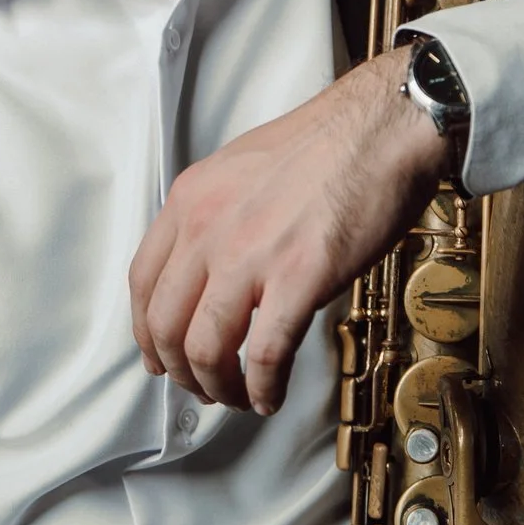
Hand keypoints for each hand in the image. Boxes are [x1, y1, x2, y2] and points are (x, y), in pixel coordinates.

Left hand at [127, 47, 450, 415]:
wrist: (381, 128)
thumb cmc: (328, 144)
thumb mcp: (242, 168)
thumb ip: (216, 216)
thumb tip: (210, 267)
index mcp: (191, 199)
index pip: (142, 282)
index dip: (147, 334)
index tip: (161, 356)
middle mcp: (208, 227)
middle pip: (165, 325)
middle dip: (179, 372)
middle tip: (202, 387)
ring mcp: (250, 254)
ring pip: (205, 349)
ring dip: (218, 387)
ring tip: (238, 397)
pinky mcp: (298, 278)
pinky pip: (264, 355)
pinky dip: (262, 387)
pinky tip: (271, 395)